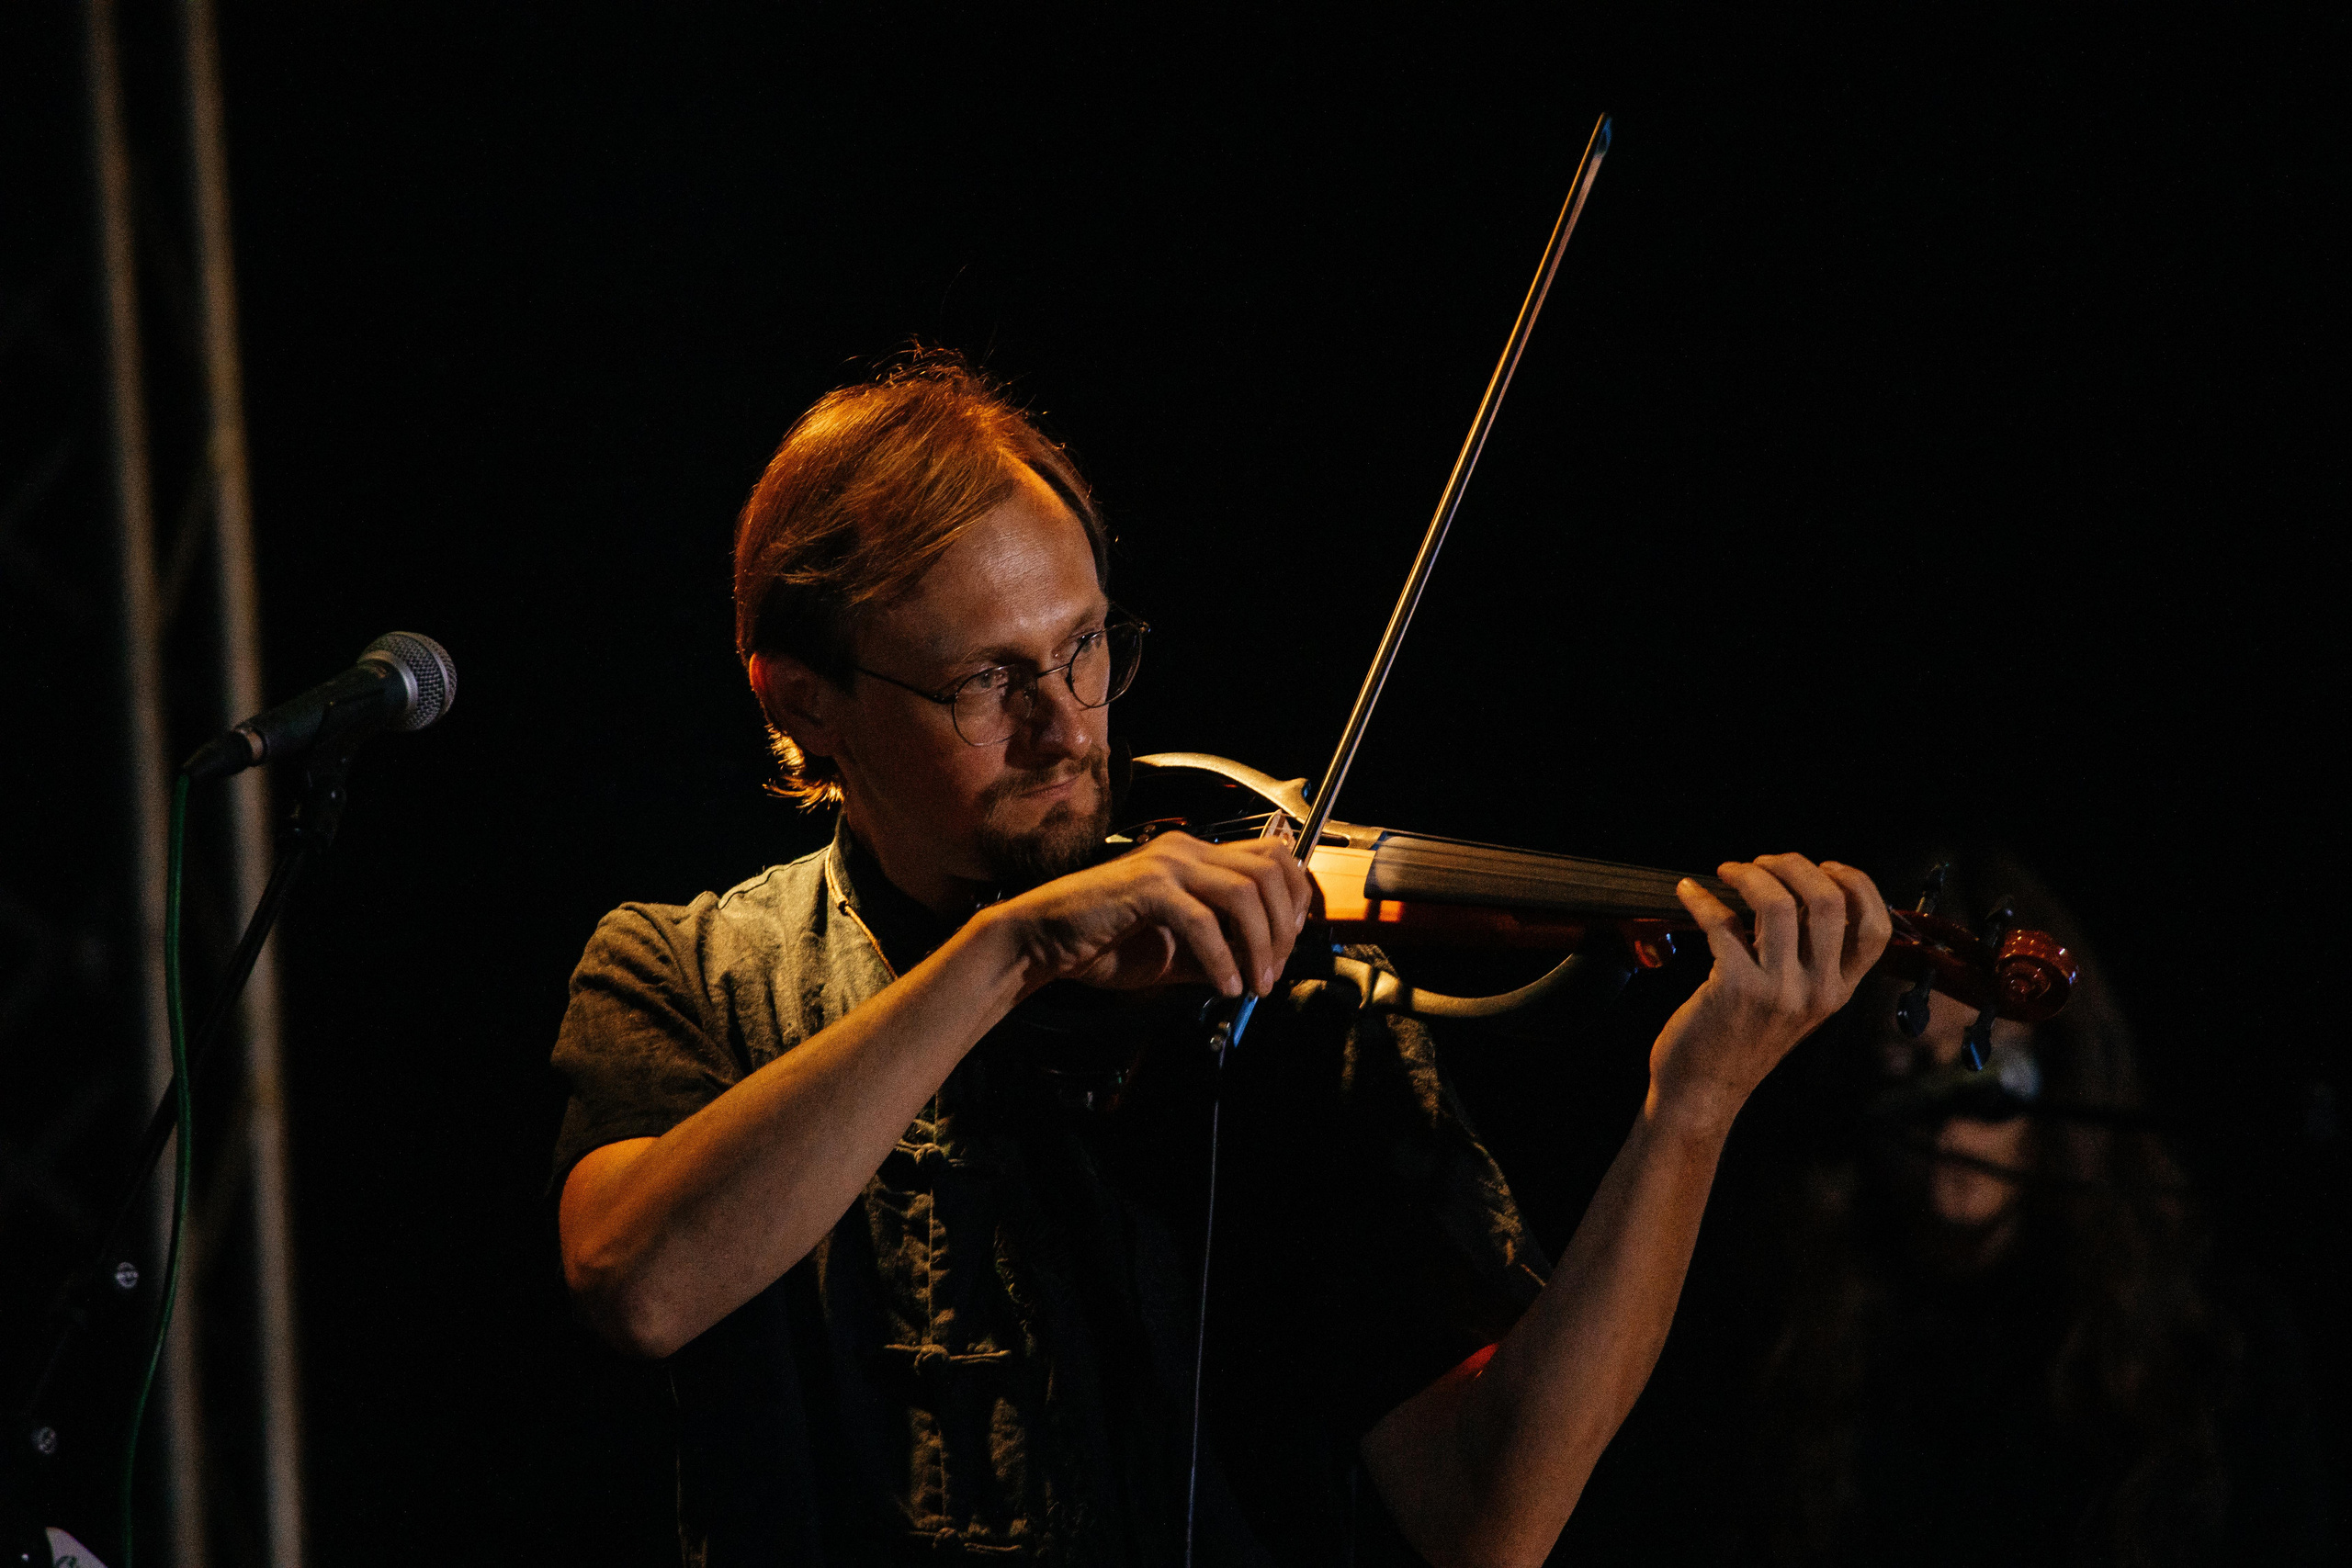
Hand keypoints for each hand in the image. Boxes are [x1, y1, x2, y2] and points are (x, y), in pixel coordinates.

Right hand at [982, 831, 1313, 998]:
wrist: (1041, 941)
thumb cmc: (1101, 943)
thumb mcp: (1177, 952)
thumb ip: (1220, 950)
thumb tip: (1264, 965)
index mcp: (1194, 855)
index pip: (1272, 856)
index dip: (1295, 899)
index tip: (1291, 943)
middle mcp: (1185, 849)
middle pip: (1269, 871)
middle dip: (1284, 927)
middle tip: (1273, 972)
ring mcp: (1165, 865)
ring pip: (1244, 894)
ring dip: (1259, 945)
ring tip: (1254, 984)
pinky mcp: (1145, 888)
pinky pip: (1201, 921)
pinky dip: (1221, 959)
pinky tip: (1223, 987)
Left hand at [1649, 855, 1890, 1139]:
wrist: (1704, 1090)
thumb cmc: (1742, 1039)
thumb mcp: (1795, 1004)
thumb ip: (1808, 959)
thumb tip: (1797, 890)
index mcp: (1839, 991)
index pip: (1875, 928)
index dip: (1857, 884)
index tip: (1824, 865)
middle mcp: (1818, 991)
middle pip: (1828, 901)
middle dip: (1792, 866)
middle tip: (1761, 862)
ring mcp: (1778, 991)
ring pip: (1778, 903)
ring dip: (1748, 874)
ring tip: (1727, 871)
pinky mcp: (1734, 988)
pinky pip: (1721, 922)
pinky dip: (1700, 898)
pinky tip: (1687, 892)